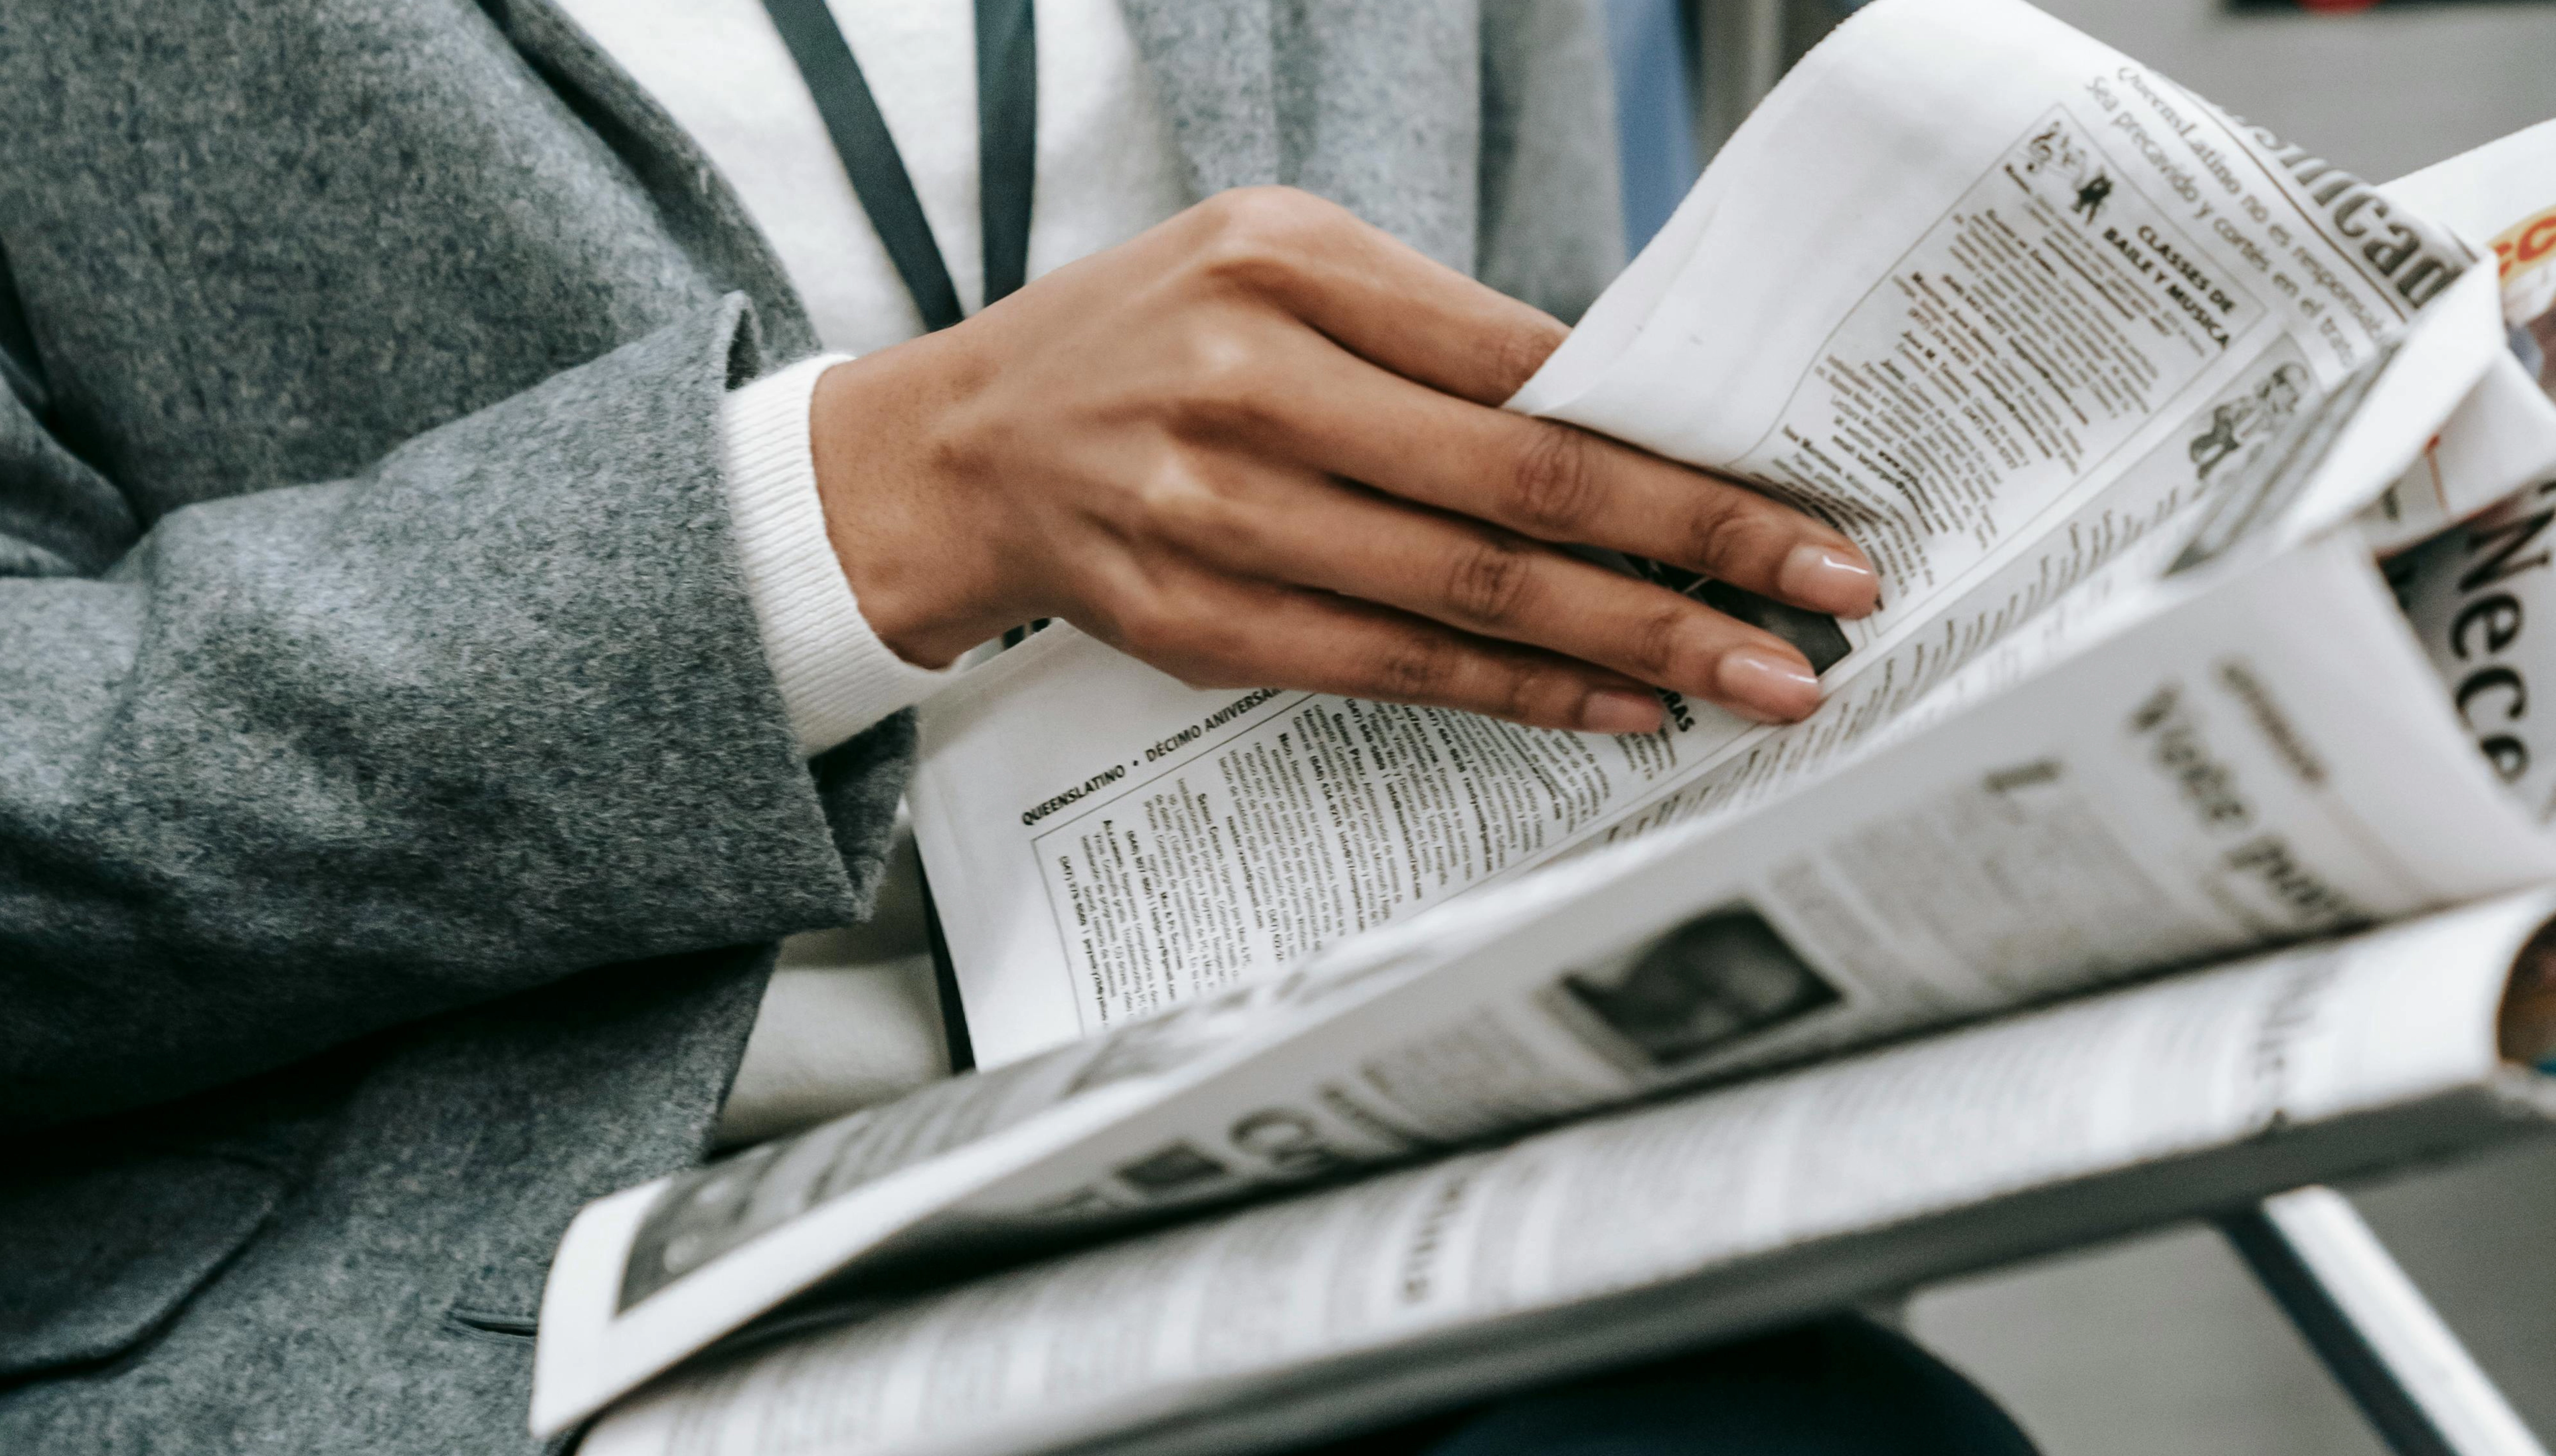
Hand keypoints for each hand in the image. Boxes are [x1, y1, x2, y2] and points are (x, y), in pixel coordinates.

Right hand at [808, 187, 1878, 732]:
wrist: (963, 448)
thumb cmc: (1145, 340)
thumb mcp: (1276, 267)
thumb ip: (1432, 330)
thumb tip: (1614, 421)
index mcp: (1287, 267)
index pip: (1526, 365)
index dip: (1673, 438)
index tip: (1794, 488)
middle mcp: (1251, 387)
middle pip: (1520, 486)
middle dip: (1698, 550)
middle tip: (1831, 597)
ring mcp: (1218, 516)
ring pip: (1469, 596)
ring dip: (1634, 644)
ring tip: (1756, 678)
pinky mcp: (1200, 626)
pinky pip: (1394, 671)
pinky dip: (1519, 695)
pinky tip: (1616, 707)